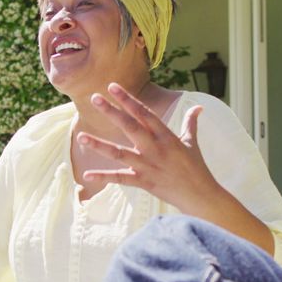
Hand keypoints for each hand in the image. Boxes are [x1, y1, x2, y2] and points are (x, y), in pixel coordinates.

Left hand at [78, 83, 221, 210]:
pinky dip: (104, 177)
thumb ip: (191, 123)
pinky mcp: (144, 182)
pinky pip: (120, 178)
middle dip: (111, 112)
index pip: (143, 113)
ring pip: (119, 153)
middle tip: (94, 98)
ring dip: (99, 145)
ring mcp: (148, 165)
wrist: (200, 195)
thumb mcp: (192, 142)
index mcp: (165, 135)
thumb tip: (199, 108)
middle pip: (130, 126)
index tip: (112, 86)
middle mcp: (155, 148)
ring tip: (81, 137)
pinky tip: (87, 175)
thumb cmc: (196, 168)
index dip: (128, 99)